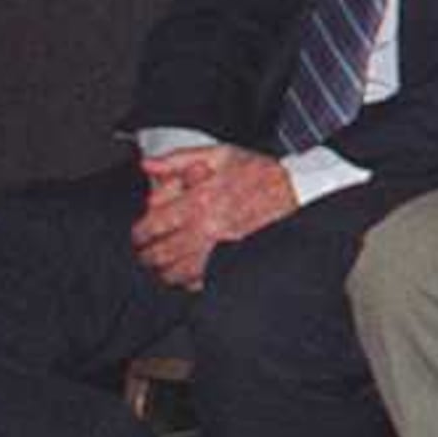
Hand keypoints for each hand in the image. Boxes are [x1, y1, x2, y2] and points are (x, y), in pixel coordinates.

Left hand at [127, 146, 297, 291]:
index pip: (151, 226)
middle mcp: (207, 228)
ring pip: (177, 272)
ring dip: (164, 272)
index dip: (139, 233)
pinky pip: (202, 281)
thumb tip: (147, 165)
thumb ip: (179, 159)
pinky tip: (188, 274)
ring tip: (162, 267)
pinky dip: (189, 281)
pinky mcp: (236, 261)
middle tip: (146, 254)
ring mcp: (221, 249)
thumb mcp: (220, 155)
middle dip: (147, 256)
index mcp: (199, 200)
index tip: (140, 235)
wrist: (299, 190)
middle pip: (159, 254)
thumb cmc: (261, 173)